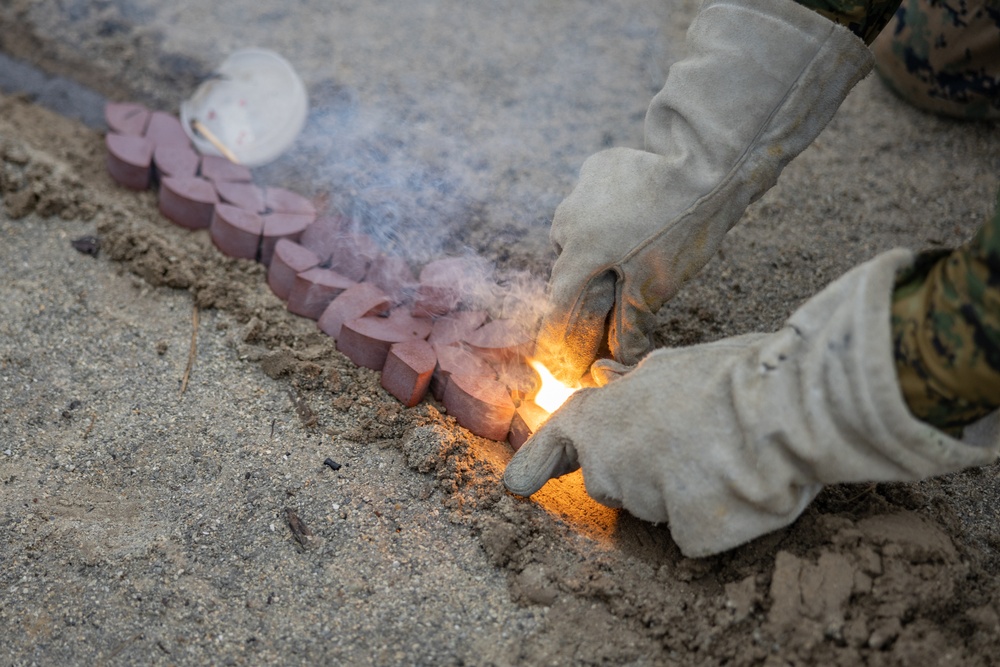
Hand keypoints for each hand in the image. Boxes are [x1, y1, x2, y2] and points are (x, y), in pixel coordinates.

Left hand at [509, 250, 998, 556]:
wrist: (788, 405)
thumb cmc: (731, 375)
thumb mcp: (669, 366)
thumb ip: (628, 385)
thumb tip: (603, 375)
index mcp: (599, 420)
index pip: (557, 442)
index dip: (536, 460)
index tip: (517, 483)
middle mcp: (611, 467)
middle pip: (614, 481)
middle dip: (641, 467)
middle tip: (691, 436)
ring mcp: (646, 504)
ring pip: (659, 506)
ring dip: (684, 488)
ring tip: (728, 450)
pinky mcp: (687, 535)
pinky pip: (697, 531)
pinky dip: (717, 516)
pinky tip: (741, 484)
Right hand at [535, 0, 873, 380]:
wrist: (706, 162)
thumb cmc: (681, 229)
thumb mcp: (656, 287)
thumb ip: (628, 324)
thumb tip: (616, 363)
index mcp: (578, 253)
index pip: (559, 306)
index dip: (562, 339)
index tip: (569, 361)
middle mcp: (567, 221)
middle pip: (568, 270)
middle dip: (586, 292)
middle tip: (615, 305)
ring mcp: (579, 190)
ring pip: (579, 234)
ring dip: (597, 251)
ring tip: (634, 253)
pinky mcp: (597, 167)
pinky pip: (593, 204)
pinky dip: (607, 218)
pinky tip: (638, 219)